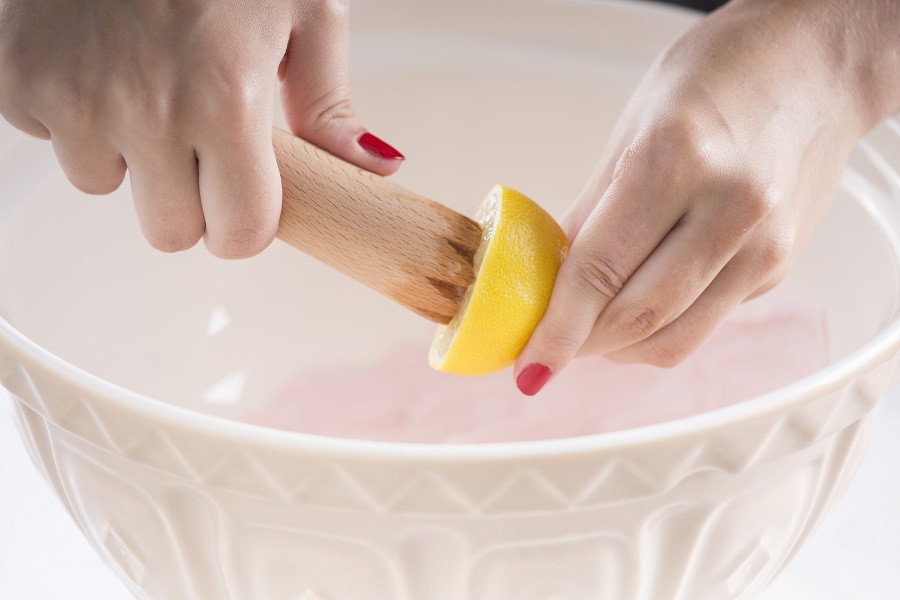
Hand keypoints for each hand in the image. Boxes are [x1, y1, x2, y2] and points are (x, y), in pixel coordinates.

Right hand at [0, 0, 403, 256]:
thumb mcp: (304, 11)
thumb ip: (330, 106)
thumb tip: (373, 172)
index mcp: (228, 100)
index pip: (240, 235)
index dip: (246, 223)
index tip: (245, 200)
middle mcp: (148, 111)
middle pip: (170, 232)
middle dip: (190, 200)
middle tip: (197, 141)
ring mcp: (74, 98)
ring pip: (106, 184)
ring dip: (127, 152)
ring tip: (145, 79)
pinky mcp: (18, 78)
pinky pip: (49, 137)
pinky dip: (72, 111)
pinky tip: (99, 57)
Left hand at [515, 0, 899, 393]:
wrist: (817, 65)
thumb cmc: (718, 77)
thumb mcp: (632, 129)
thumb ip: (590, 211)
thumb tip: (550, 277)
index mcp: (676, 160)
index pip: (600, 271)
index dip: (557, 330)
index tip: (529, 367)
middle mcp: (729, 210)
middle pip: (638, 317)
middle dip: (583, 345)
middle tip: (552, 345)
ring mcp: (763, 245)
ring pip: (676, 339)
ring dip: (622, 348)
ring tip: (593, 330)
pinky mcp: (779, 267)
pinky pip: (706, 320)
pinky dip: (663, 326)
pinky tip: (644, 300)